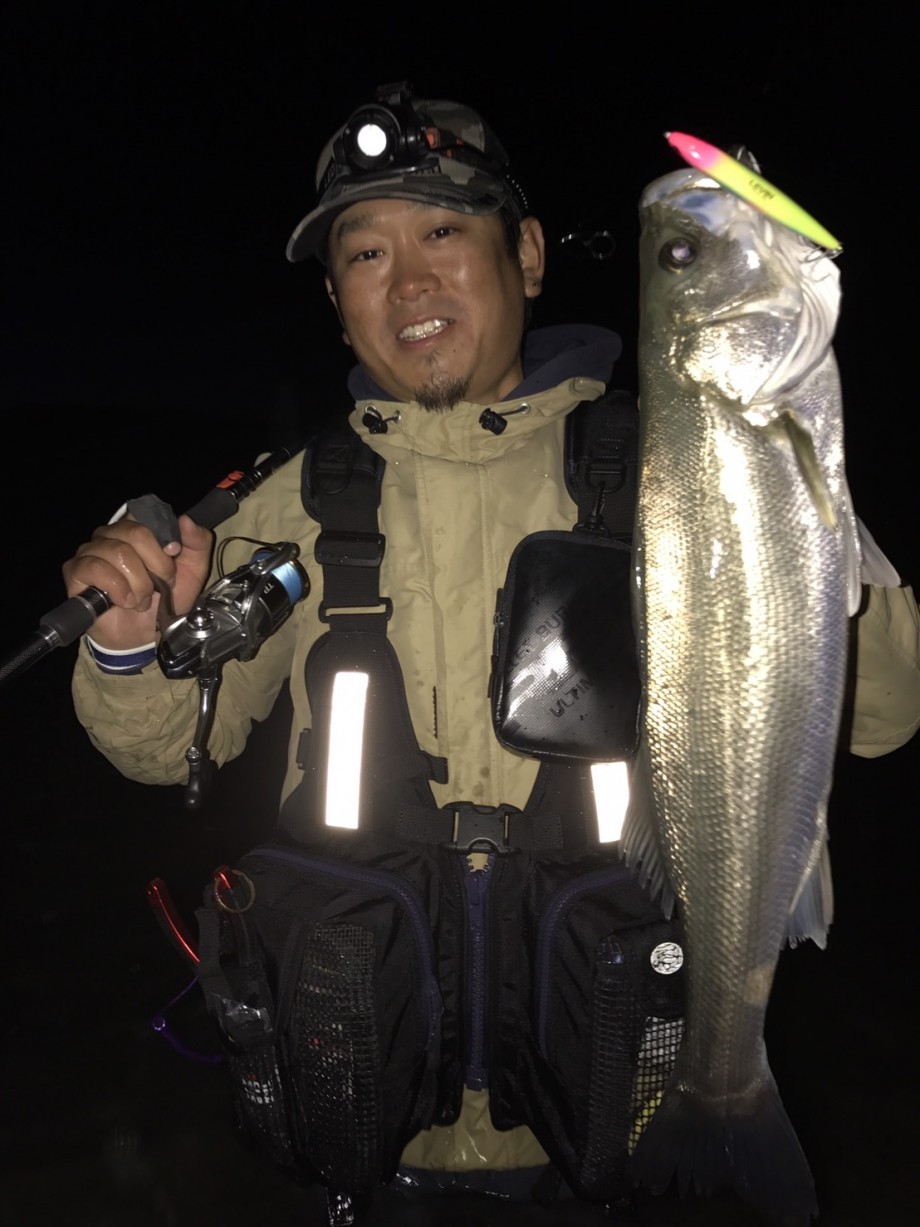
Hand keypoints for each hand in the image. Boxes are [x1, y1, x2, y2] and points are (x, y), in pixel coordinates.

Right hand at [62, 514, 212, 650]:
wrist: (144, 635)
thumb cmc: (163, 599)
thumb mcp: (192, 571)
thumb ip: (197, 542)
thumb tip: (186, 520)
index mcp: (136, 529)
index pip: (148, 516)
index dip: (164, 540)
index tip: (174, 557)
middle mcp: (110, 535)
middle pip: (135, 533)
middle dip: (156, 564)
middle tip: (160, 585)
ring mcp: (90, 551)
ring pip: (118, 552)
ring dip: (138, 583)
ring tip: (142, 600)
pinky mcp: (76, 571)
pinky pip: (96, 568)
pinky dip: (118, 588)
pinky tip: (125, 602)